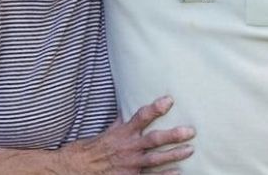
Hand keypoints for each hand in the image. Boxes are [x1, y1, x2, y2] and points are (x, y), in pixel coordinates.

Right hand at [62, 96, 194, 173]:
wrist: (76, 168)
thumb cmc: (92, 148)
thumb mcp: (108, 131)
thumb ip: (122, 121)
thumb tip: (128, 106)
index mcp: (123, 132)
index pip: (141, 116)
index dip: (155, 108)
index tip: (170, 100)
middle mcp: (128, 147)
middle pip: (154, 139)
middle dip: (173, 135)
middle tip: (190, 131)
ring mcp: (130, 164)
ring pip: (156, 159)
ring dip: (174, 155)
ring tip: (190, 150)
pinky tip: (177, 173)